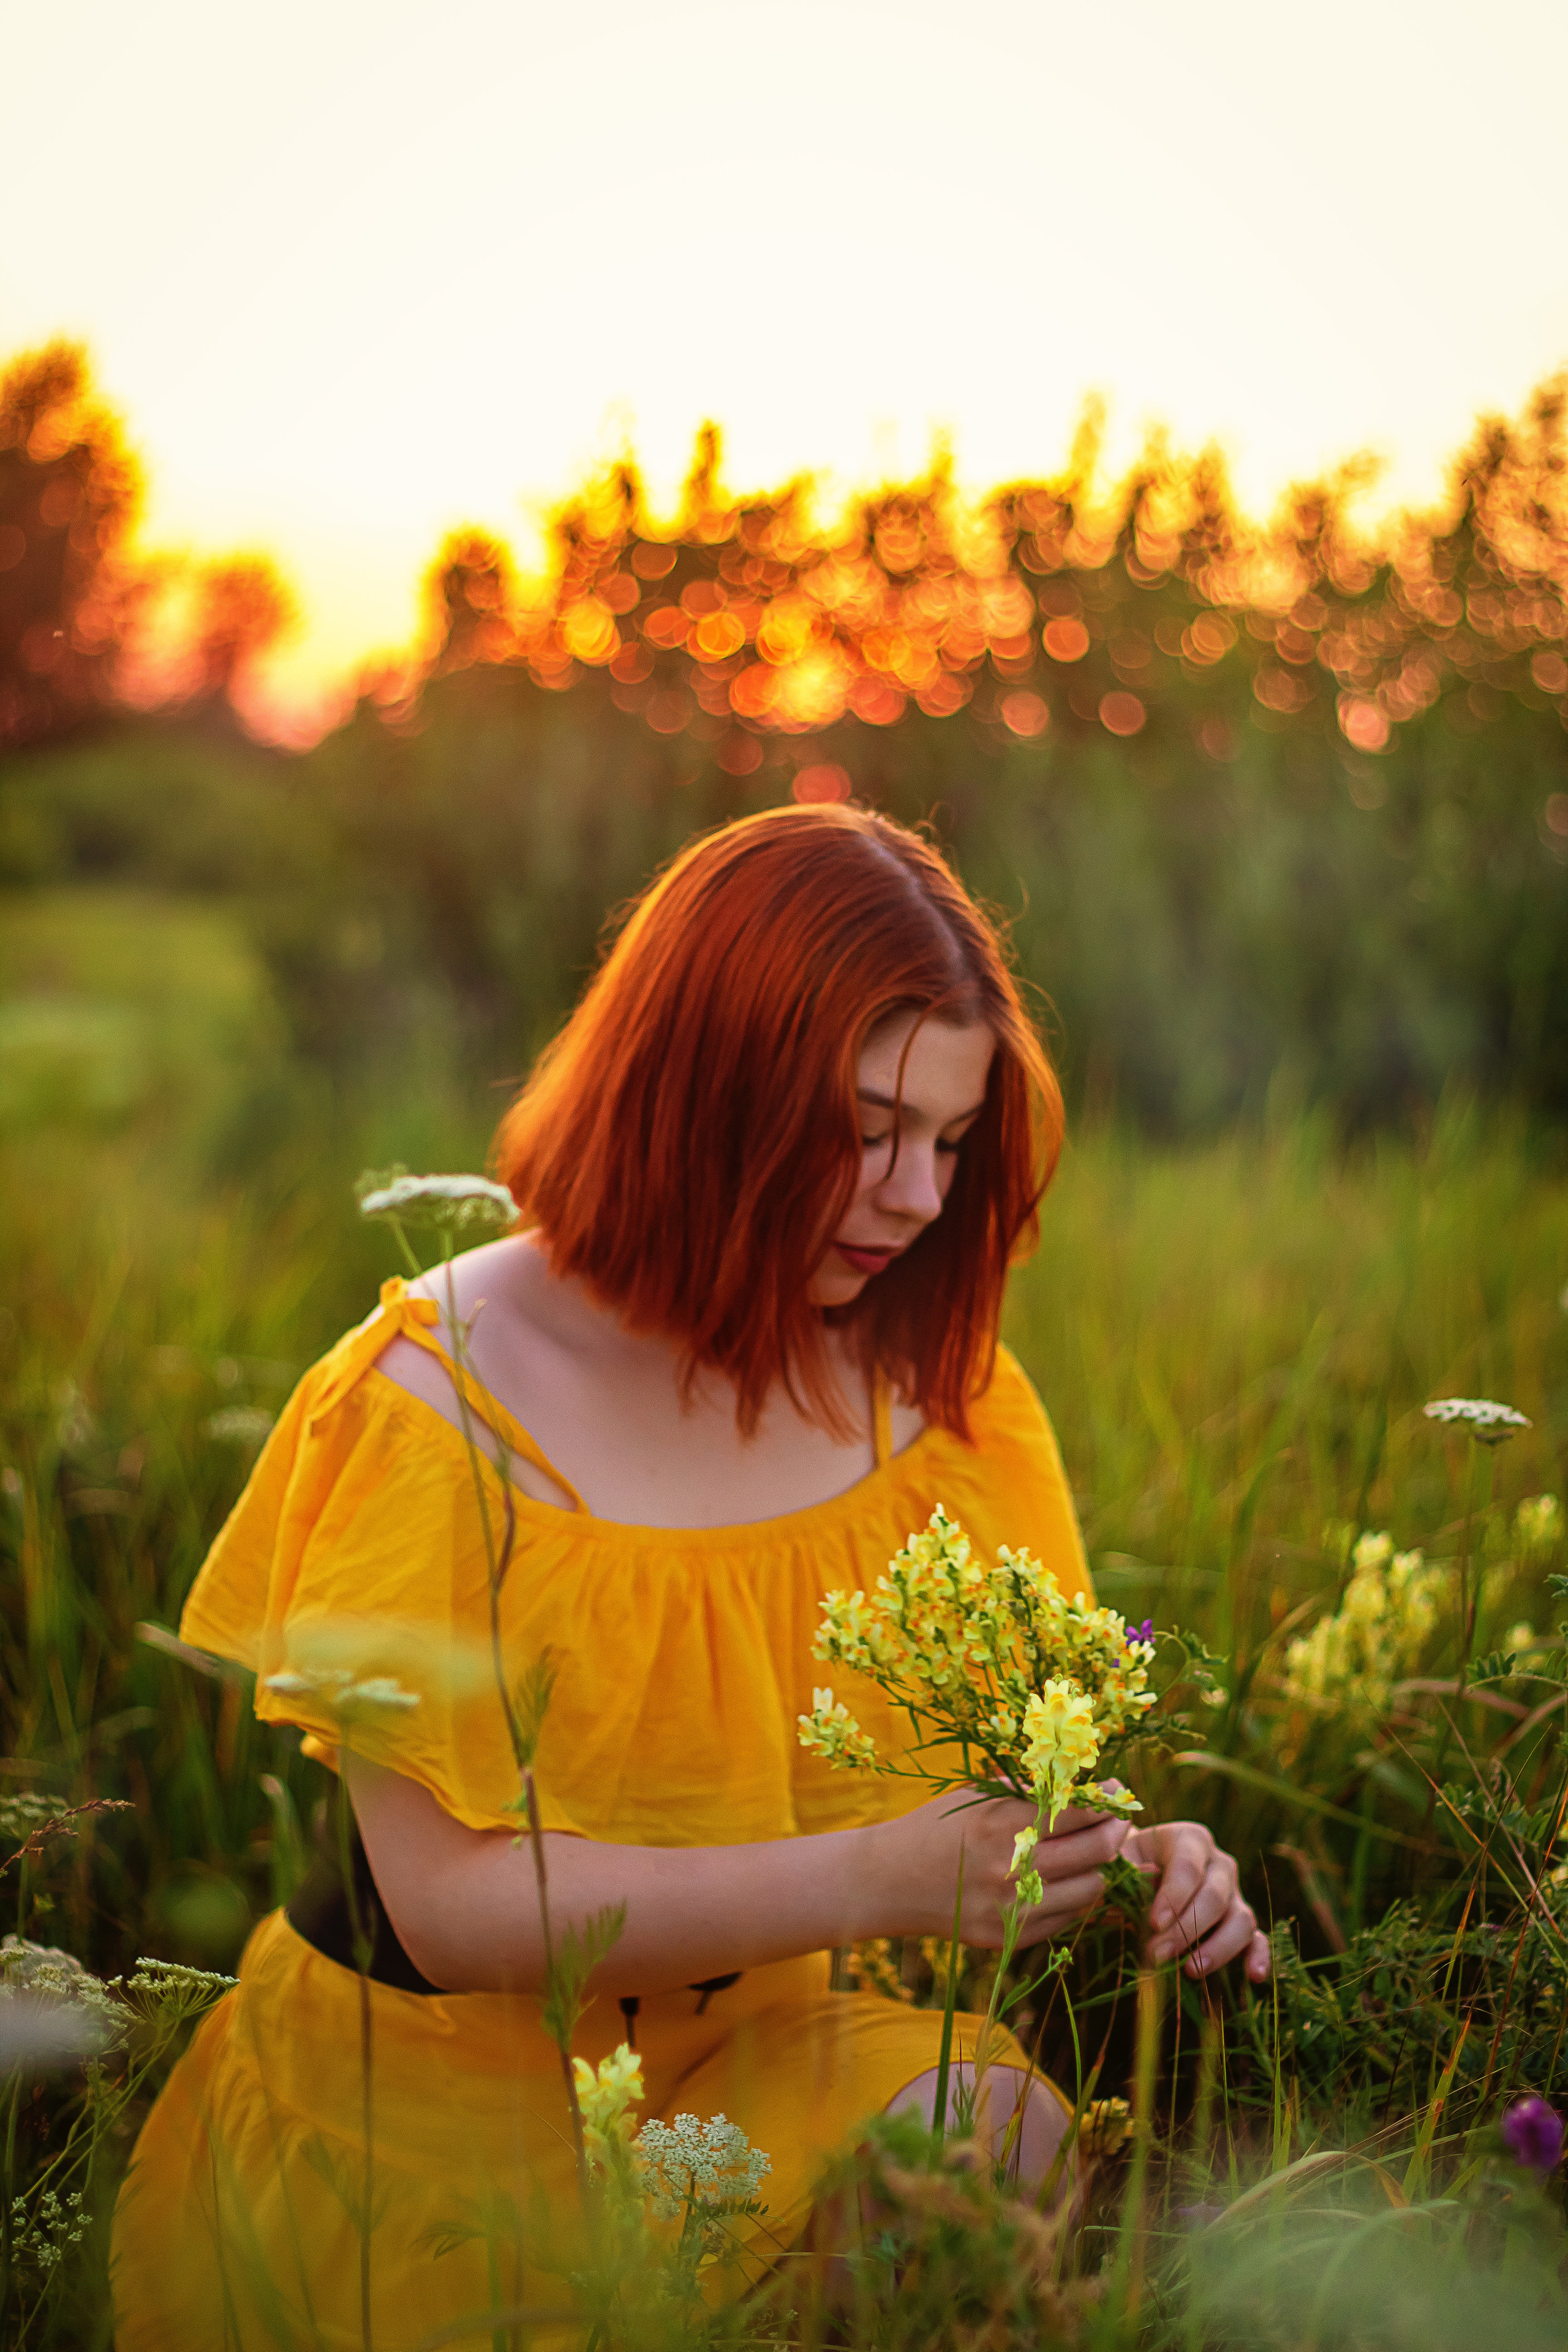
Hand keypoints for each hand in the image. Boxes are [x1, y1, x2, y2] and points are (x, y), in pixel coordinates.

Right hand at [870, 1787, 1131, 1949]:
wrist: (891, 1880)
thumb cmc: (936, 1827)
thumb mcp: (977, 1797)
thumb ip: (1027, 1792)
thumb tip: (1083, 1784)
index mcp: (1003, 1823)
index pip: (1080, 1813)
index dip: (1108, 1801)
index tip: (1118, 1793)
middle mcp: (1012, 1868)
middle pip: (1096, 1851)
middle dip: (1116, 1831)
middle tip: (1119, 1820)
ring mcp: (1013, 1909)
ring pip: (1091, 1889)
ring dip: (1097, 1868)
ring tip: (1088, 1853)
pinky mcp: (1011, 1938)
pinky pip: (1067, 1917)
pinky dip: (1074, 1896)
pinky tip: (1062, 1880)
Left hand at [1121, 1820, 1269, 1980]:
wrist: (1135, 1880)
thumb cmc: (1125, 1870)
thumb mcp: (1120, 1864)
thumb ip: (1130, 1870)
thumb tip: (1150, 1876)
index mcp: (1188, 1840)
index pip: (1189, 1866)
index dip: (1174, 1896)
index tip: (1155, 1924)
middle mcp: (1218, 1864)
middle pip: (1215, 1895)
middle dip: (1188, 1929)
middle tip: (1158, 1954)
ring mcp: (1234, 1895)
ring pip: (1241, 1919)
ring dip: (1218, 1947)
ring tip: (1191, 1970)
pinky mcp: (1240, 1925)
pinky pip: (1258, 1940)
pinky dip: (1258, 1957)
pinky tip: (1253, 1976)